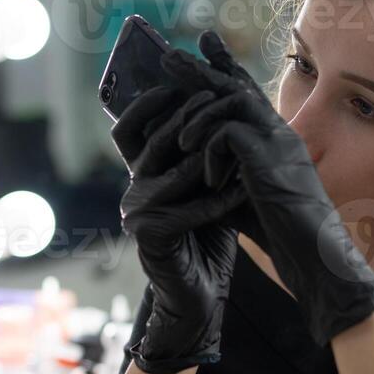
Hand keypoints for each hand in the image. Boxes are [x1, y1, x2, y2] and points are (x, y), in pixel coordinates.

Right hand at [112, 85, 248, 373]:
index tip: (180, 79)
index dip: (149, 101)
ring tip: (237, 140)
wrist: (199, 295)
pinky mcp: (150, 236)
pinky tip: (242, 192)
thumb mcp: (204, 187)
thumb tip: (219, 103)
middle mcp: (131, 190)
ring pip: (172, 172)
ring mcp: (136, 213)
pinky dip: (217, 201)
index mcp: (140, 175)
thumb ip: (201, 153)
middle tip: (216, 98)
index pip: (130, 128)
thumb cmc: (206, 239)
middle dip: (186, 117)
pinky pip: (187, 209)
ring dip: (207, 155)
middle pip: (153, 141)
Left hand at [167, 34, 373, 346]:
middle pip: (236, 84)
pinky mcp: (272, 160)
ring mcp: (278, 143)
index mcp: (273, 138)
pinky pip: (230, 132)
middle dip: (201, 69)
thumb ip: (218, 175)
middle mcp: (279, 132)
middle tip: (169, 55)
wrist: (316, 259)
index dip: (224, 67)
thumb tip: (183, 166)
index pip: (245, 92)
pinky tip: (207, 177)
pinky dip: (210, 150)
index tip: (202, 45)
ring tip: (180, 142)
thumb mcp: (239, 197)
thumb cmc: (281, 233)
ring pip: (231, 100)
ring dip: (198, 117)